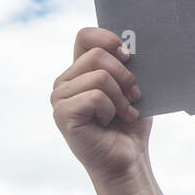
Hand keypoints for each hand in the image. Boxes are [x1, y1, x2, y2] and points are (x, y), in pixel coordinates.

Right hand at [51, 29, 151, 186]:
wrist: (128, 159)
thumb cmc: (130, 124)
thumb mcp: (132, 87)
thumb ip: (126, 64)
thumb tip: (131, 45)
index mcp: (80, 70)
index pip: (85, 36)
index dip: (107, 39)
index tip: (128, 55)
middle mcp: (65, 81)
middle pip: (97, 54)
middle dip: (125, 76)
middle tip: (133, 97)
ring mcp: (60, 97)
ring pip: (99, 76)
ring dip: (120, 97)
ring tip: (122, 113)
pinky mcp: (62, 113)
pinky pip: (95, 97)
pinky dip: (111, 110)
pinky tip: (108, 123)